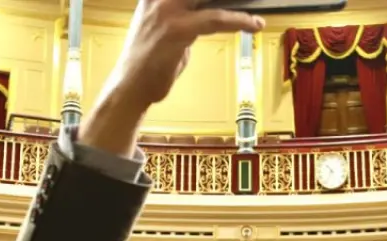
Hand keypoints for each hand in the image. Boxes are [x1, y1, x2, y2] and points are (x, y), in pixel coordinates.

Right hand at [80, 0, 261, 156]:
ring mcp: (167, 11)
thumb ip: (186, 18)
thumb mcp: (164, 29)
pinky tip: (254, 24)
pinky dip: (239, 20)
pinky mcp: (178, 29)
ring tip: (256, 10)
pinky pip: (216, 19)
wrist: (130, 87)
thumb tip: (209, 14)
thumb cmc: (149, 63)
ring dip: (238, 0)